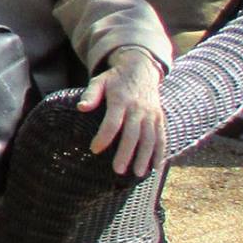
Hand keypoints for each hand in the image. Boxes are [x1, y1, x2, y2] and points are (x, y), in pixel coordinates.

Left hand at [77, 47, 165, 175]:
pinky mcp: (159, 118)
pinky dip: (160, 153)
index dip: (104, 137)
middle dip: (126, 153)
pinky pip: (161, 137)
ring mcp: (151, 114)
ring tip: (137, 174)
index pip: (112, 122)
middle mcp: (139, 109)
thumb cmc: (115, 78)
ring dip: (144, 157)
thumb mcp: (100, 81)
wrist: (141, 69)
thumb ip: (91, 94)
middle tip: (118, 170)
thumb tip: (81, 107)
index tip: (94, 149)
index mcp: (121, 100)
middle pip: (133, 134)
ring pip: (150, 138)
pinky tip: (155, 167)